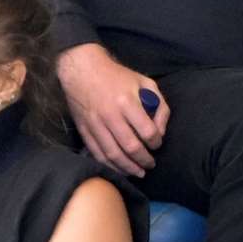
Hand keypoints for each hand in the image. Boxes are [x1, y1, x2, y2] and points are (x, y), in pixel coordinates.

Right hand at [55, 43, 168, 178]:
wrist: (82, 69)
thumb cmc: (117, 76)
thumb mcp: (144, 82)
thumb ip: (159, 106)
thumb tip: (160, 132)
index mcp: (127, 101)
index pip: (147, 131)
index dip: (156, 142)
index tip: (157, 144)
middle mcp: (110, 114)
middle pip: (131, 146)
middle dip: (144, 160)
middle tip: (151, 164)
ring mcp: (95, 123)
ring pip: (113, 154)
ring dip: (128, 167)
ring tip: (138, 172)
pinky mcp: (83, 129)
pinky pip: (96, 152)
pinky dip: (109, 164)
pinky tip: (119, 169)